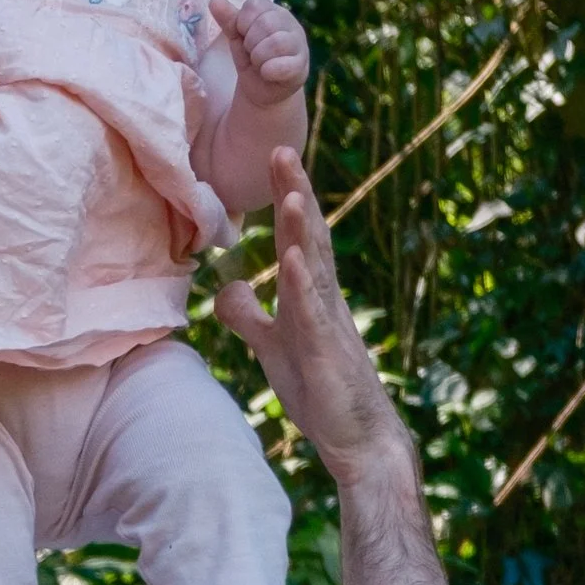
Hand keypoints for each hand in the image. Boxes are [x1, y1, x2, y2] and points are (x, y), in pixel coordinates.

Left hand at [211, 0, 309, 102]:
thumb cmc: (252, 59)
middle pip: (265, 23)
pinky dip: (268, 71)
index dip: (242, 24)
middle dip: (250, 43)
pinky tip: (266, 74)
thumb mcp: (238, 39)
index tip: (244, 38)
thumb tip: (214, 0)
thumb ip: (229, 20)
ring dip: (258, 58)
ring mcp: (299, 44)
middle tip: (252, 54)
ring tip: (259, 64)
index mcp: (274, 11)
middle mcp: (290, 23)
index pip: (253, 5)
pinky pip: (284, 65)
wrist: (263, 91)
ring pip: (275, 43)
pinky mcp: (301, 67)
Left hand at [213, 151, 411, 488]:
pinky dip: (302, 286)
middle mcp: (323, 298)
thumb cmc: (320, 389)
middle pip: (308, 236)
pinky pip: (312, 314)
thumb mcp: (273, 345)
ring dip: (301, 229)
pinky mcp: (325, 353)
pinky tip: (292, 260)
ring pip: (314, 266)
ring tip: (289, 189)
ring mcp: (327, 323)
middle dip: (295, 191)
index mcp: (311, 293)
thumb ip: (250, 315)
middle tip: (281, 147)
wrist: (356, 438)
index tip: (275, 154)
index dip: (287, 195)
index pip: (297, 234)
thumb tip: (227, 287)